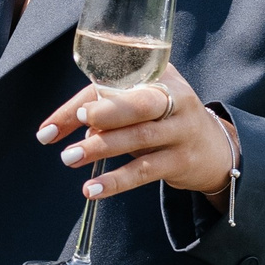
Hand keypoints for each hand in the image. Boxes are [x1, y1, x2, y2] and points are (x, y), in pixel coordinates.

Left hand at [34, 64, 236, 204]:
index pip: (114, 83)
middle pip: (139, 102)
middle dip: (105, 111)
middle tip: (79, 121)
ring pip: (139, 137)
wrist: (216, 150)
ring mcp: (182, 130)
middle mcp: (175, 98)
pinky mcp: (182, 160)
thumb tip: (69, 126)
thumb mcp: (143, 103)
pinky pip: (145, 171)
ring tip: (69, 158)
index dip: (80, 103)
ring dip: (101, 147)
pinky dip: (117, 181)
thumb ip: (109, 107)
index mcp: (159, 75)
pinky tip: (93, 189)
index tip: (48, 129)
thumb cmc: (164, 120)